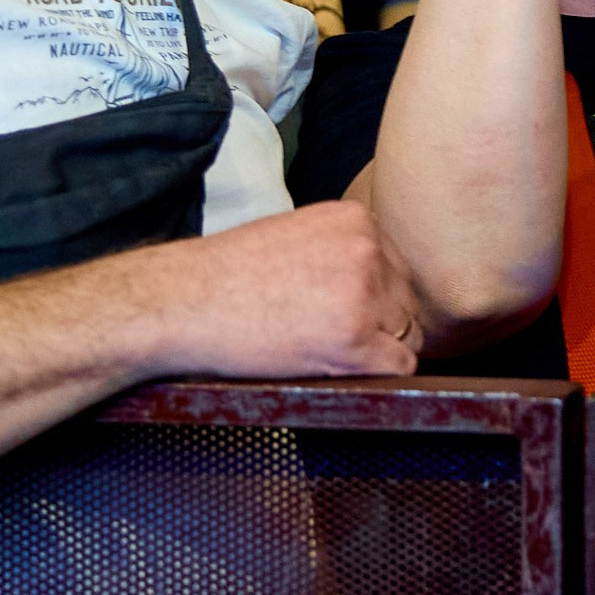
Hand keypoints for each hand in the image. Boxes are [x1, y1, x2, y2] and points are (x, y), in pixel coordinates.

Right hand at [152, 201, 420, 378]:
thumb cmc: (228, 274)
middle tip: (335, 338)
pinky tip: (340, 370)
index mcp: (355, 219)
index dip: (378, 296)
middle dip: (381, 323)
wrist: (185, 300)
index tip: (346, 313)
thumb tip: (381, 283)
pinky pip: (400, 365)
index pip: (397, 266)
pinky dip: (378, 375)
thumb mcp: (296, 235)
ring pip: (408, 333)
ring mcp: (364, 294)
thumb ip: (343, 249)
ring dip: (379, 349)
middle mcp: (367, 250)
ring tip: (330, 352)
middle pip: (408, 299)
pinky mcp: (355, 340)